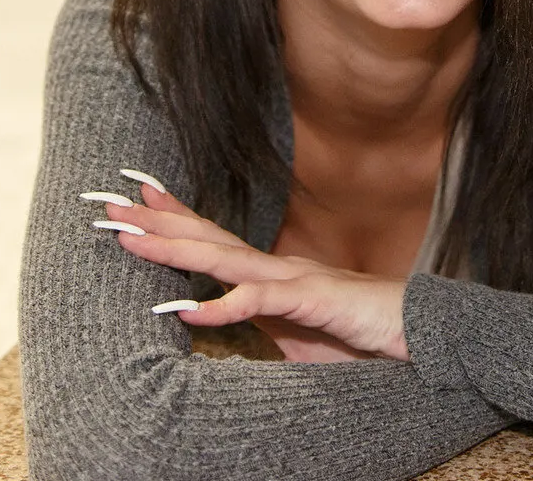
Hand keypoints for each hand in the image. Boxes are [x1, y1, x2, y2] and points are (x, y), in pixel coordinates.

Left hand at [97, 184, 410, 361]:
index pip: (214, 238)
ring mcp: (295, 280)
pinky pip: (260, 304)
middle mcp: (278, 267)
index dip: (175, 217)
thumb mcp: (298, 332)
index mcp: (272, 273)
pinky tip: (187, 310)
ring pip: (224, 260)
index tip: (137, 197)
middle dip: (157, 220)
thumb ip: (259, 320)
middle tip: (110, 205)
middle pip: (208, 237)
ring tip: (131, 240)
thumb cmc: (362, 335)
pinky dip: (222, 306)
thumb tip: (219, 317)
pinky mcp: (314, 303)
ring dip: (175, 249)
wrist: (422, 332)